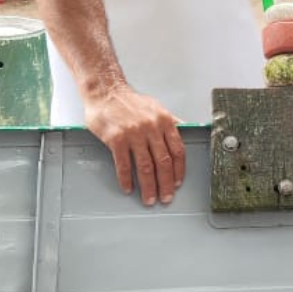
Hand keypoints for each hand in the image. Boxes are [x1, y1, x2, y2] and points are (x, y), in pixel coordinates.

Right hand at [84, 84, 185, 204]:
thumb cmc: (130, 101)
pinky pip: (123, 164)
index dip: (179, 170)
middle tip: (166, 198)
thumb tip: (186, 130)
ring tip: (149, 199)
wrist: (106, 92)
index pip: (177, 150)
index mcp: (164, 121)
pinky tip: (128, 188)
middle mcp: (151, 128)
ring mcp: (133, 134)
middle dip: (166, 184)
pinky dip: (126, 179)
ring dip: (149, 186)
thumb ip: (170, 122)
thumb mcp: (156, 108)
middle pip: (163, 162)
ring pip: (145, 167)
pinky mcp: (116, 139)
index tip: (177, 184)